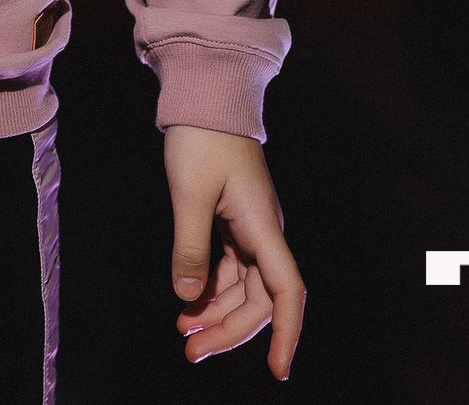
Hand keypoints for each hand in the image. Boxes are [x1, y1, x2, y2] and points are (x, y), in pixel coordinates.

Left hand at [163, 124, 304, 380]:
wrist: (206, 96)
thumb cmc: (202, 138)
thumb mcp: (189, 193)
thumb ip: (190, 248)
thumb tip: (188, 299)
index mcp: (262, 228)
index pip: (285, 292)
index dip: (285, 334)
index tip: (278, 371)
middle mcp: (262, 234)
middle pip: (258, 300)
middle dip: (229, 331)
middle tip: (190, 353)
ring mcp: (249, 230)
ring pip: (242, 289)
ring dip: (216, 314)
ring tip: (183, 335)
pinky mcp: (233, 223)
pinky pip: (228, 270)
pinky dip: (209, 290)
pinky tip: (187, 304)